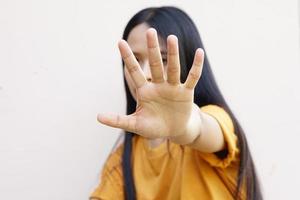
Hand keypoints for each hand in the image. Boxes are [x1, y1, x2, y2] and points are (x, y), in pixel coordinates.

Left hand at [98, 28, 204, 142]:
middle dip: (152, 49)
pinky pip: (192, 77)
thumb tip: (97, 117)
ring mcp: (172, 88)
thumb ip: (118, 120)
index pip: (134, 71)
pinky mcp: (185, 92)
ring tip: (172, 37)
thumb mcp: (135, 124)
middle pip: (155, 65)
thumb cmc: (153, 126)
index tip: (120, 42)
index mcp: (145, 91)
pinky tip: (200, 52)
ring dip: (173, 54)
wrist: (173, 130)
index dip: (128, 58)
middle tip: (150, 31)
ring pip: (173, 68)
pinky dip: (196, 67)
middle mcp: (158, 86)